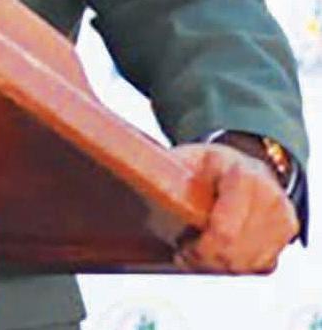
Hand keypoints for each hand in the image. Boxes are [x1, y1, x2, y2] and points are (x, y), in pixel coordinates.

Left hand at [171, 143, 298, 272]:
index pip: (223, 231)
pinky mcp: (287, 233)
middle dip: (206, 260)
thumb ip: (166, 173)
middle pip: (235, 252)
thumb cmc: (209, 163)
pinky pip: (261, 264)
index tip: (182, 247)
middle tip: (184, 254)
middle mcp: (269, 195)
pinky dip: (238, 265)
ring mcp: (282, 215)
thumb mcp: (185, 159)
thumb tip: (138, 180)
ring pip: (248, 263)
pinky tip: (220, 253)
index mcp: (242, 175)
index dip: (200, 248)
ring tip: (198, 253)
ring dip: (221, 265)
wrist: (242, 162)